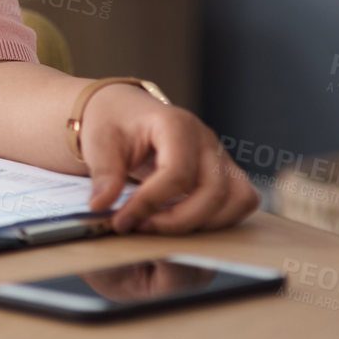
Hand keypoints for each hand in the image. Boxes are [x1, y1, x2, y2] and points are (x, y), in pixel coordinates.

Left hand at [80, 85, 259, 233]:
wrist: (123, 110)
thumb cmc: (112, 122)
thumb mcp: (98, 142)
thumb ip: (103, 174)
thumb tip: (101, 207)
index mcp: (175, 124)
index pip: (177, 173)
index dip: (150, 203)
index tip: (122, 221)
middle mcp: (205, 139)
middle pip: (214, 191)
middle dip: (178, 220)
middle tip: (141, 227)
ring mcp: (219, 155)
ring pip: (237, 200)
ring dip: (203, 223)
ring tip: (161, 225)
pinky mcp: (224, 171)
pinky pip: (241, 201)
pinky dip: (219, 219)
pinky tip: (182, 221)